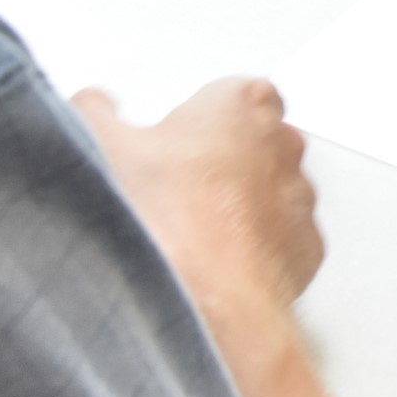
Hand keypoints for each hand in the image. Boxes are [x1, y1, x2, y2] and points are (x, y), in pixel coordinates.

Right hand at [73, 78, 324, 374]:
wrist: (198, 301)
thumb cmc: (163, 221)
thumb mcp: (99, 145)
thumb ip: (95, 112)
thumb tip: (91, 107)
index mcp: (242, 105)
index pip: (228, 95)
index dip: (190, 121)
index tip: (163, 142)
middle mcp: (284, 147)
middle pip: (249, 144)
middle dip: (215, 163)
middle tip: (167, 191)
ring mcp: (299, 200)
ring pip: (266, 195)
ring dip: (234, 210)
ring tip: (182, 237)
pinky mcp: (305, 251)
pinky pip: (276, 243)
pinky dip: (250, 252)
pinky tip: (209, 266)